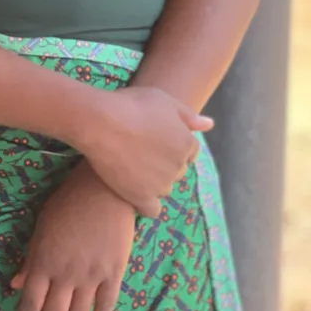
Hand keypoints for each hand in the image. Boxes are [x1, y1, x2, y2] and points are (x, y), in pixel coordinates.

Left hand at [11, 163, 135, 310]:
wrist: (103, 188)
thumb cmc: (67, 203)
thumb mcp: (41, 228)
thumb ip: (30, 260)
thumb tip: (15, 284)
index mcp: (43, 262)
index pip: (30, 303)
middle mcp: (65, 274)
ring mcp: (91, 276)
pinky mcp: (114, 273)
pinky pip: (106, 306)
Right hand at [76, 86, 208, 216]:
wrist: (100, 121)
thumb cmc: (131, 104)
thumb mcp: (163, 100)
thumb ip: (188, 116)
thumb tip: (210, 124)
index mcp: (187, 143)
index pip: (189, 152)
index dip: (171, 145)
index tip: (152, 139)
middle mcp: (179, 166)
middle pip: (176, 170)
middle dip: (163, 163)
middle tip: (138, 149)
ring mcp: (161, 184)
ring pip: (163, 188)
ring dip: (153, 182)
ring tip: (130, 166)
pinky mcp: (142, 197)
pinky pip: (151, 210)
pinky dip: (145, 204)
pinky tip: (133, 192)